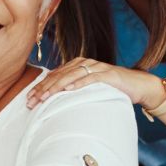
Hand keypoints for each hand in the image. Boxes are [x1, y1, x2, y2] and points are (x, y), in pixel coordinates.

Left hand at [25, 57, 165, 108]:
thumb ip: (72, 90)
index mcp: (76, 66)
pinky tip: (69, 89)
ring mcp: (96, 68)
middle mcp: (84, 64)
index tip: (28, 100)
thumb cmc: (110, 89)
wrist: (137, 85)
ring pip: (71, 76)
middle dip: (43, 89)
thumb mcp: (88, 89)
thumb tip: (52, 102)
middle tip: (31, 101)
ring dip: (56, 87)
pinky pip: (91, 78)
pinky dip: (79, 83)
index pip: (54, 76)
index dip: (40, 87)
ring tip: (45, 97)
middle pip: (59, 76)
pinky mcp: (108, 74)